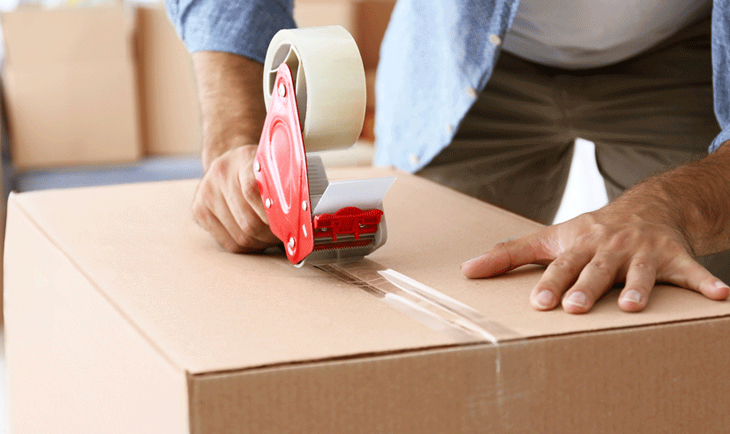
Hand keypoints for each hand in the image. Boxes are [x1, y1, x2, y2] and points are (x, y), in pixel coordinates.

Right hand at [189, 52, 277, 251]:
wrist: (230, 154)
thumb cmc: (263, 163)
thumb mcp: (279, 159)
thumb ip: (292, 175)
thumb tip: (316, 203)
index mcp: (243, 159)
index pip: (255, 192)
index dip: (276, 214)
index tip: (293, 223)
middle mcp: (220, 175)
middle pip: (250, 222)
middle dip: (273, 234)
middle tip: (287, 233)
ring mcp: (206, 193)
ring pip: (241, 236)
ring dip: (262, 241)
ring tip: (272, 233)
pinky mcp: (198, 210)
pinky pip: (228, 243)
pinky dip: (246, 244)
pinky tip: (255, 235)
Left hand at [461, 207, 729, 313]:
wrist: (650, 206)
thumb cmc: (592, 231)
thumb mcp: (552, 238)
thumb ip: (510, 254)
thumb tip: (467, 270)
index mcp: (579, 244)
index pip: (560, 265)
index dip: (550, 283)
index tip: (539, 302)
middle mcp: (610, 247)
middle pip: (596, 268)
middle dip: (586, 286)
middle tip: (576, 307)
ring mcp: (644, 250)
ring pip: (641, 271)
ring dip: (639, 287)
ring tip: (633, 306)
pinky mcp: (675, 256)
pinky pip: (693, 271)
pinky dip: (706, 283)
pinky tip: (720, 297)